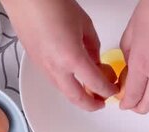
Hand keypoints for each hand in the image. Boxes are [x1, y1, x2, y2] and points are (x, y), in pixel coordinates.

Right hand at [1, 0, 116, 110]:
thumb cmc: (51, 4)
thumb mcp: (84, 24)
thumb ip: (93, 47)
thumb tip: (96, 61)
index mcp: (71, 57)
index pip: (96, 84)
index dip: (107, 90)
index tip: (112, 89)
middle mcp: (55, 67)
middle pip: (77, 98)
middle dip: (91, 104)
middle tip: (101, 102)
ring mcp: (43, 67)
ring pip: (63, 91)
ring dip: (77, 95)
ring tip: (88, 90)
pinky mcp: (36, 63)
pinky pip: (53, 80)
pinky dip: (66, 84)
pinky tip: (72, 77)